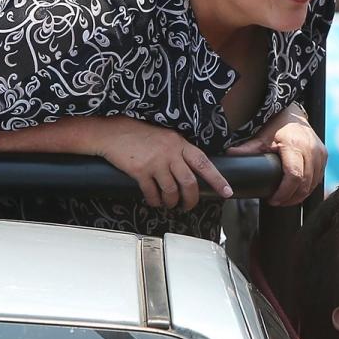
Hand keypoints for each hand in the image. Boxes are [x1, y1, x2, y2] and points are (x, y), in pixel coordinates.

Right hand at [95, 116, 232, 209]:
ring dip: (171, 202)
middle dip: (191, 199)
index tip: (227, 192)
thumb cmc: (139, 135)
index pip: (204, 163)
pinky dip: (155, 201)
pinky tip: (154, 201)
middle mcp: (170, 152)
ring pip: (171, 191)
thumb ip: (179, 151)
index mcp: (180, 143)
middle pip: (189, 182)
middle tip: (188, 206)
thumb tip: (192, 171)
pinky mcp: (140, 171)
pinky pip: (152, 193)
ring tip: (169, 204)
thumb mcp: (166, 137)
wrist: (112, 132)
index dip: (217, 179)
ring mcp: (155, 162)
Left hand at [226, 103, 326, 205]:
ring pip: (313, 184)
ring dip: (299, 195)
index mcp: (295, 145)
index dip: (284, 193)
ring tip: (284, 198)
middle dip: (291, 198)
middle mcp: (312, 149)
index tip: (273, 200)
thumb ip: (247, 149)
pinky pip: (318, 178)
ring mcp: (320, 153)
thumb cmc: (276, 125)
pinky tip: (295, 191)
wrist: (292, 114)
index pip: (294, 176)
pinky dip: (307, 187)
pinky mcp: (324, 156)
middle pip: (305, 184)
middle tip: (276, 202)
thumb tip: (229, 155)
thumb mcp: (261, 137)